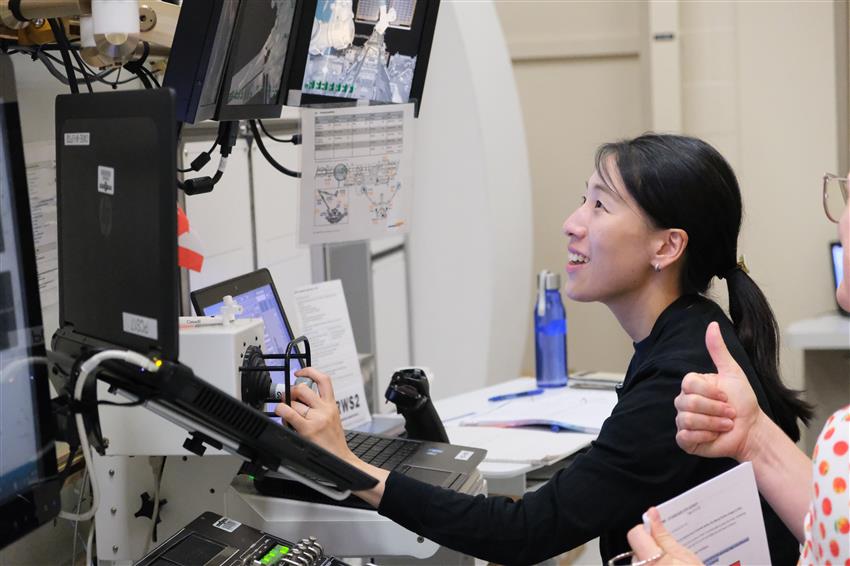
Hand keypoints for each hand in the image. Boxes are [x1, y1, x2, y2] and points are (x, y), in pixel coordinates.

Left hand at [274, 367, 355, 463]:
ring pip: (295, 401)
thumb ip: (320, 407)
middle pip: (303, 388)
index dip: (309, 371)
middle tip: (287, 398)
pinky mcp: (308, 429)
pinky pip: (289, 413)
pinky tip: (280, 412)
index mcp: (332, 405)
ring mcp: (317, 418)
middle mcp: (325, 409)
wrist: (341, 460)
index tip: (299, 372)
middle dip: (291, 391)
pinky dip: (281, 410)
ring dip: (285, 404)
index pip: (323, 380)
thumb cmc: (334, 442)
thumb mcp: (332, 419)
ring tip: (285, 413)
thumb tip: (300, 399)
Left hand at [626, 508, 702, 564]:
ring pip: (639, 562)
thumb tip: (651, 513)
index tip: (657, 533)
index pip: (635, 534)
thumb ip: (664, 536)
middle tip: (671, 557)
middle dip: (651, 549)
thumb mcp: (686, 558)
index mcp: (654, 562)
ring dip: (652, 562)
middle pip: (637, 550)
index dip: (647, 531)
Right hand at [674, 321, 765, 460]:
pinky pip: (685, 436)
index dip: (710, 392)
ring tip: (726, 424)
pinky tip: (715, 435)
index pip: (688, 384)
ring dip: (713, 423)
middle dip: (715, 409)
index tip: (726, 397)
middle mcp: (685, 402)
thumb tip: (712, 325)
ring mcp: (683, 421)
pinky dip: (704, 435)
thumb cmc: (743, 402)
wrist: (751, 430)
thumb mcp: (732, 373)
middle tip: (730, 413)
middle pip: (688, 402)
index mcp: (693, 386)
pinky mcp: (685, 440)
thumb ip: (718, 350)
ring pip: (687, 419)